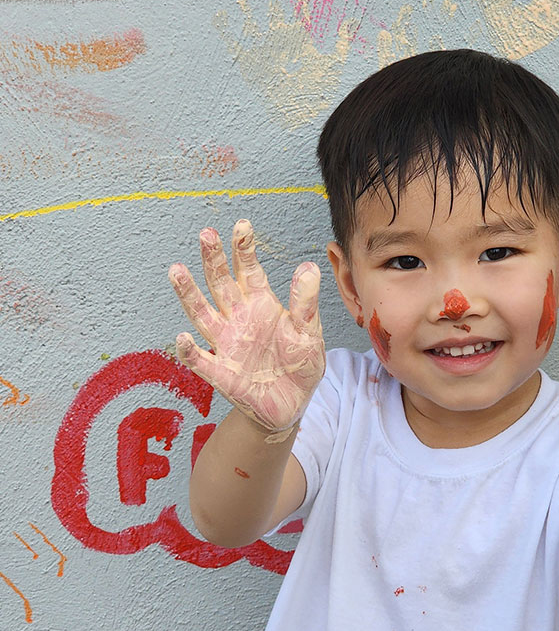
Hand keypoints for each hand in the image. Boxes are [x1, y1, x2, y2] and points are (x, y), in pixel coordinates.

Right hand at [169, 220, 324, 436]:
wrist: (292, 405)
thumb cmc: (299, 364)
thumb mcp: (310, 333)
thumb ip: (306, 303)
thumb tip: (308, 268)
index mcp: (261, 304)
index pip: (248, 271)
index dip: (243, 249)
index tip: (241, 225)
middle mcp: (238, 318)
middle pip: (220, 284)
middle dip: (213, 260)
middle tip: (206, 234)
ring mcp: (227, 344)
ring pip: (202, 314)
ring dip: (189, 294)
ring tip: (177, 271)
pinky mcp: (221, 373)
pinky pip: (201, 360)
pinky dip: (190, 352)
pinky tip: (183, 339)